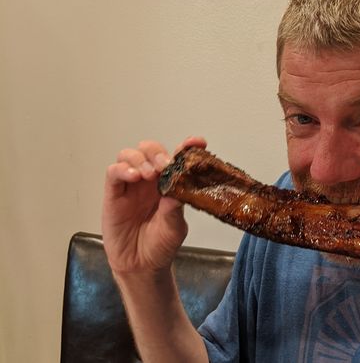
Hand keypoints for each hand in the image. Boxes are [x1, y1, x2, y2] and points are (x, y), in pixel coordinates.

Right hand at [101, 136, 206, 274]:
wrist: (141, 266)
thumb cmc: (160, 246)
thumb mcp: (175, 228)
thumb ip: (175, 208)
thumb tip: (178, 188)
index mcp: (169, 184)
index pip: (177, 158)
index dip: (187, 147)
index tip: (197, 142)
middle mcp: (150, 181)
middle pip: (150, 150)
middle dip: (158, 153)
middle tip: (165, 166)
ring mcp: (131, 186)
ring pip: (130, 155)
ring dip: (141, 159)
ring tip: (149, 174)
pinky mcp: (114, 194)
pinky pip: (113, 172)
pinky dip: (122, 169)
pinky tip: (133, 176)